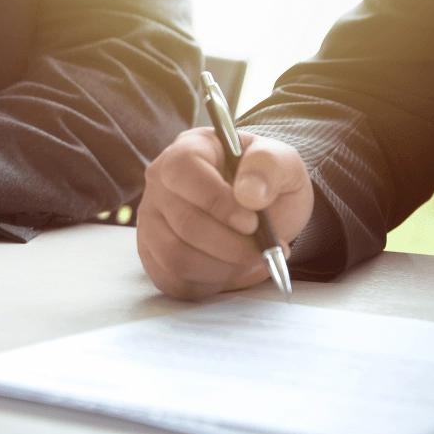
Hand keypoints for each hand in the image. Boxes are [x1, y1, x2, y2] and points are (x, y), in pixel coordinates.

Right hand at [137, 127, 312, 299]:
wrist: (260, 209)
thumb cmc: (266, 182)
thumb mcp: (283, 164)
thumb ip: (270, 166)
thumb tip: (248, 194)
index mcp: (187, 149)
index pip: (182, 171)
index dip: (216, 201)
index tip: (252, 222)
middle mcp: (158, 183)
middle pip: (184, 223)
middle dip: (231, 246)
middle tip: (263, 251)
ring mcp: (150, 219)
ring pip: (175, 257)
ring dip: (222, 269)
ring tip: (250, 262)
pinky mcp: (151, 252)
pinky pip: (171, 279)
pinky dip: (207, 284)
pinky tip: (231, 271)